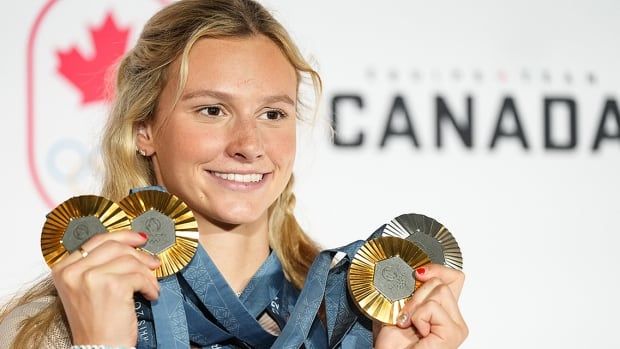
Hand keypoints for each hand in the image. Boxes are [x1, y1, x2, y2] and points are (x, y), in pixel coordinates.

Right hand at [51, 231, 160, 345]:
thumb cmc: (96, 323)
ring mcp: (91, 277)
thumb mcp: (87, 288)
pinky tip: (150, 295)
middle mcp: (73, 271)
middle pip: (115, 246)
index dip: (122, 236)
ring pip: (130, 260)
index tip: (139, 240)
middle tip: (153, 263)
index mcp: (63, 269)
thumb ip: (100, 265)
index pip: (97, 240)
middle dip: (139, 254)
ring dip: (147, 273)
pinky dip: (150, 286)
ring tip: (150, 286)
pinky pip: (140, 276)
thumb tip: (133, 243)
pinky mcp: (112, 286)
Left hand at [374, 264, 467, 348]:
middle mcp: (454, 318)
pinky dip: (418, 316)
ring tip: (409, 325)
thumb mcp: (396, 307)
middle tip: (405, 315)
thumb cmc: (392, 344)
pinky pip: (433, 307)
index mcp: (443, 311)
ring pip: (439, 290)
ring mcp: (456, 327)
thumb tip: (410, 269)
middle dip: (416, 294)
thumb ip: (407, 288)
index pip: (453, 277)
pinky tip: (417, 331)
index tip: (417, 274)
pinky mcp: (453, 333)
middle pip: (442, 281)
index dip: (436, 269)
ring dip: (415, 306)